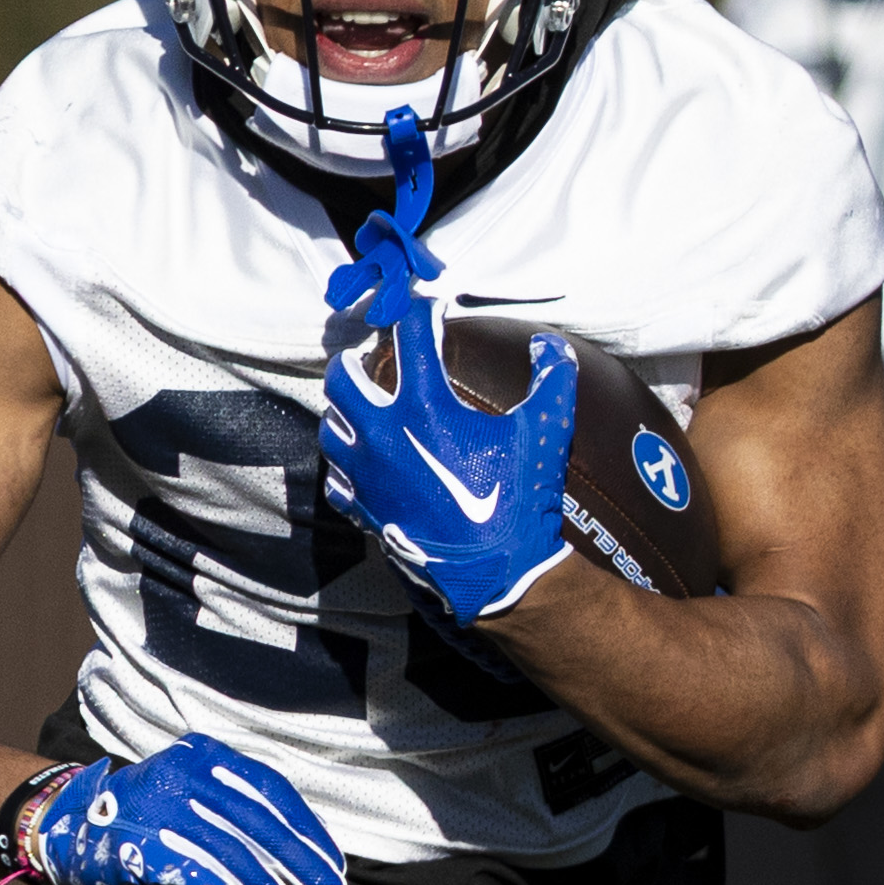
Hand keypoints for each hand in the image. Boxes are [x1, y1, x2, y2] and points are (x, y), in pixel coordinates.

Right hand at [29, 733, 345, 884]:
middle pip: (257, 824)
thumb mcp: (187, 787)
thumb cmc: (142, 811)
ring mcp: (163, 809)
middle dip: (298, 863)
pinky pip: (204, 879)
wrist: (66, 823)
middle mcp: (184, 774)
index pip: (268, 789)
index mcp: (202, 755)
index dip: (304, 828)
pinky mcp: (146, 846)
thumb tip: (297, 849)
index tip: (331, 861)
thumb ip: (231, 804)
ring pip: (235, 856)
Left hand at [319, 301, 576, 625]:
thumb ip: (552, 378)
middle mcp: (383, 434)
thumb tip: (548, 344)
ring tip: (363, 404)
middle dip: (355, 358)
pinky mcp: (363, 508)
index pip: (409, 335)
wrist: (498, 573)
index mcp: (425, 406)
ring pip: (330, 426)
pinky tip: (363, 459)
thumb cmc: (521, 499)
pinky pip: (336, 476)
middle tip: (373, 355)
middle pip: (342, 377)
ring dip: (343, 409)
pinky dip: (344, 461)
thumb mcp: (547, 431)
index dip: (421, 312)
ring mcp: (366, 474)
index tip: (432, 311)